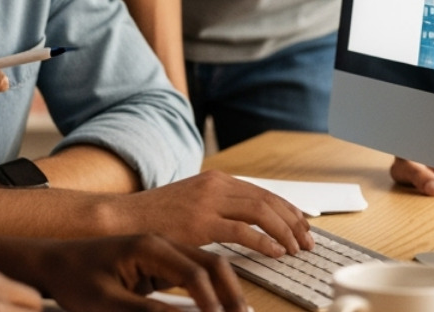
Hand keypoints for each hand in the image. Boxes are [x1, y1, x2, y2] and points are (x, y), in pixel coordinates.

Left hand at [23, 234, 247, 311]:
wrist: (50, 262)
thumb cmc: (73, 280)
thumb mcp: (106, 302)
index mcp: (149, 245)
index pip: (194, 273)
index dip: (212, 303)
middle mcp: (161, 243)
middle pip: (211, 263)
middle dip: (232, 293)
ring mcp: (161, 251)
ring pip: (207, 266)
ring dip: (226, 290)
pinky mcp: (158, 263)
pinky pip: (193, 275)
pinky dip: (210, 291)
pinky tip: (219, 309)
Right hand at [103, 170, 311, 257]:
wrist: (126, 218)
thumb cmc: (159, 216)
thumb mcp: (194, 202)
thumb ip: (221, 206)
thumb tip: (253, 223)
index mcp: (217, 179)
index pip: (264, 192)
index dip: (288, 211)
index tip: (303, 228)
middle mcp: (216, 185)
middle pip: (268, 200)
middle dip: (293, 222)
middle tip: (307, 242)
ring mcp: (208, 202)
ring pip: (260, 212)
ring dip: (284, 232)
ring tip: (295, 249)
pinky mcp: (200, 222)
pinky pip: (242, 230)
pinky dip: (264, 241)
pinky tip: (275, 253)